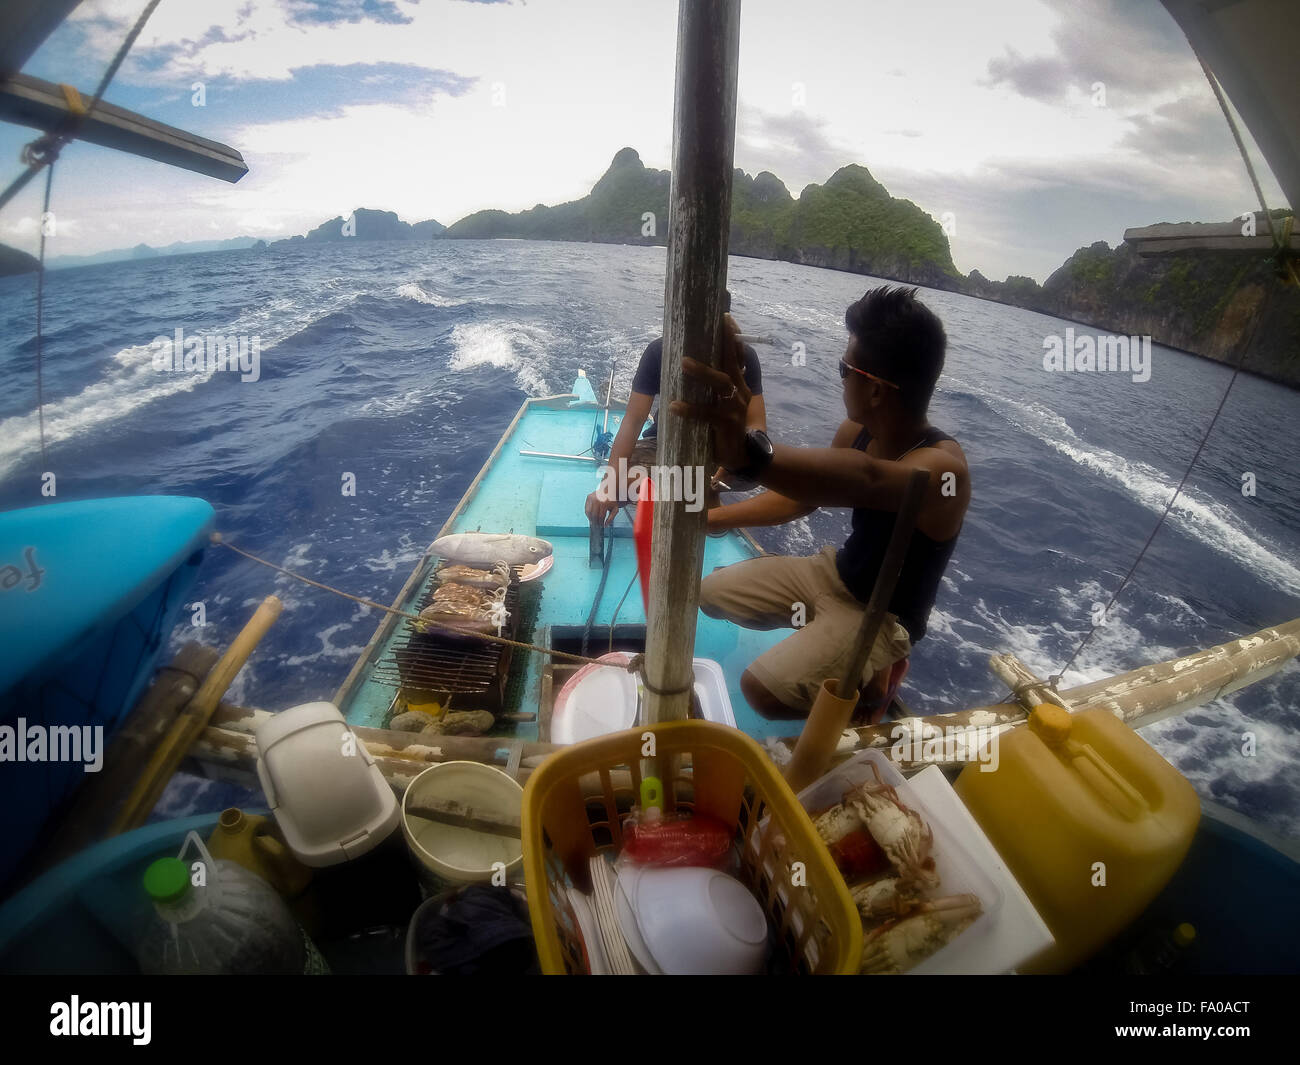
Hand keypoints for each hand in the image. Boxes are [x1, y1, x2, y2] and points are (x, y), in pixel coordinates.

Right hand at [584, 489, 618, 526]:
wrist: (610, 490)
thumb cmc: (612, 500)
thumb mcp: (615, 509)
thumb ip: (611, 518)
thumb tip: (605, 525)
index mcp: (604, 503)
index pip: (600, 516)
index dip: (601, 522)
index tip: (601, 525)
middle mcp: (597, 499)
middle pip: (594, 515)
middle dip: (595, 522)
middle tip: (597, 525)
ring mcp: (592, 498)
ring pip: (588, 512)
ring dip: (591, 519)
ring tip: (594, 521)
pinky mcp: (588, 497)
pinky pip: (586, 508)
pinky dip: (588, 514)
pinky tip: (592, 516)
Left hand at [670, 313, 749, 470]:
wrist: (739, 456)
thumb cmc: (723, 425)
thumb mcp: (719, 402)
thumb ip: (711, 386)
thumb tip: (684, 363)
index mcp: (740, 384)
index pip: (738, 356)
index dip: (732, 338)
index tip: (725, 318)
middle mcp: (741, 392)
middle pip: (731, 363)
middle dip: (724, 343)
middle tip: (713, 326)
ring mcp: (735, 408)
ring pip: (721, 384)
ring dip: (702, 372)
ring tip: (683, 363)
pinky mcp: (727, 425)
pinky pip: (707, 414)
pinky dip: (690, 409)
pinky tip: (674, 406)